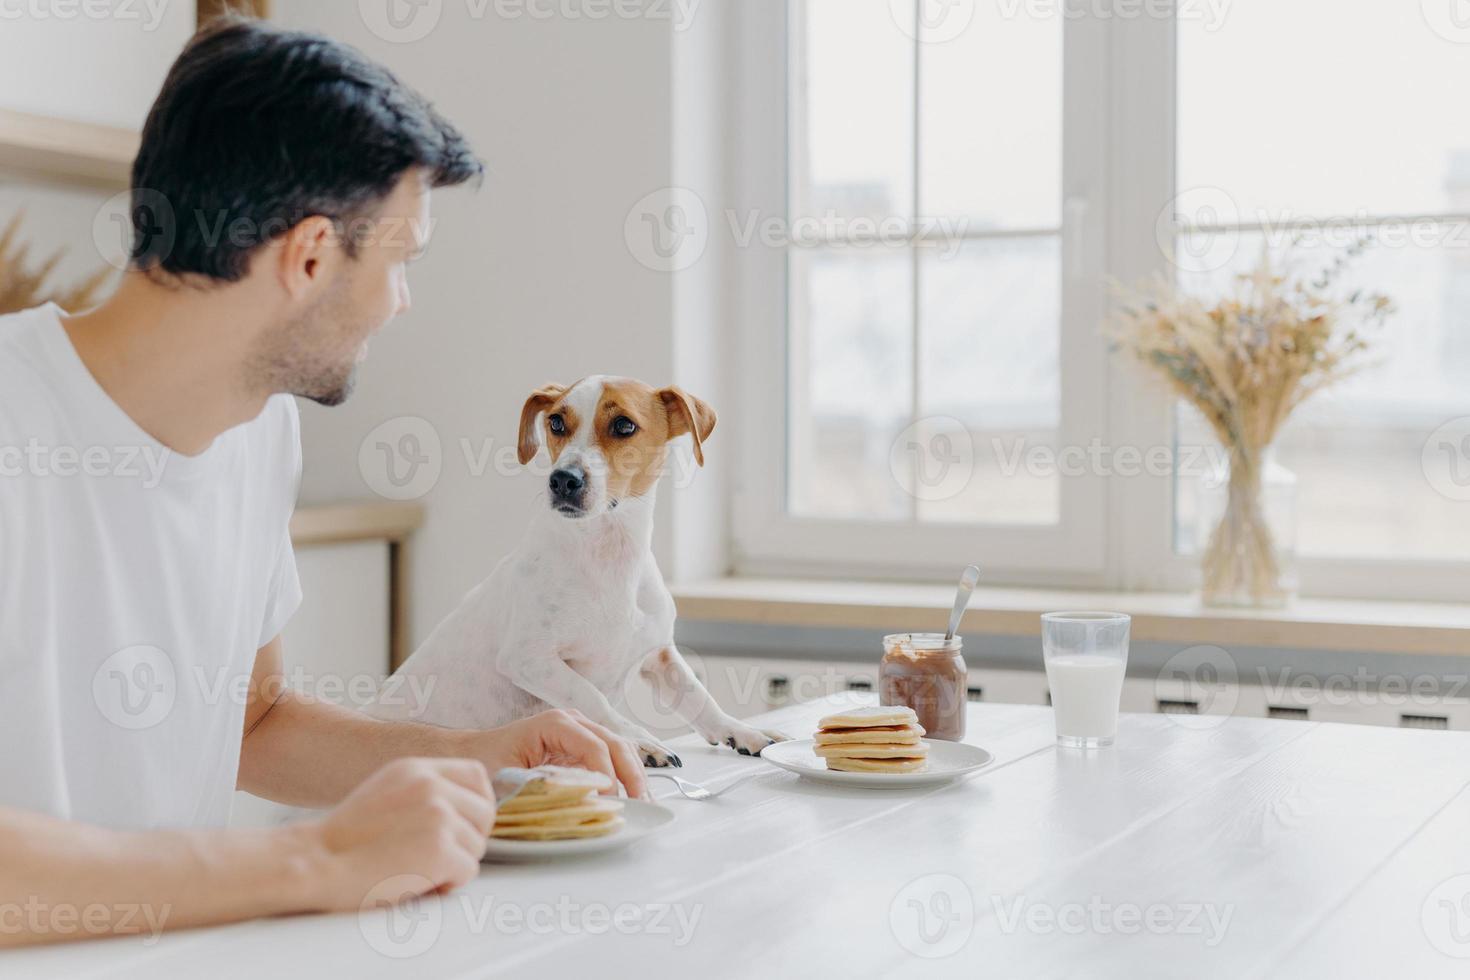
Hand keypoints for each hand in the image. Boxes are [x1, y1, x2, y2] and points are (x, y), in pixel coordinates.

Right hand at [301, 757, 494, 910]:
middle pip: (484, 812)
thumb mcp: (387, 793)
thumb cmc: (344, 841)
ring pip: (477, 845)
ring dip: (455, 864)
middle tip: (438, 856)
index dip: (476, 804)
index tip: (463, 826)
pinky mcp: (440, 848)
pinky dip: (448, 884)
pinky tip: (418, 883)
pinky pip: (469, 871)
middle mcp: (431, 785)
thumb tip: (466, 808)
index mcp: (416, 768)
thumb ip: (424, 791)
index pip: (476, 775)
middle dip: (469, 838)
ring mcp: (438, 815)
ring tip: (418, 870)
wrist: (314, 864)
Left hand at [470, 709, 649, 800]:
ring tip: (645, 804)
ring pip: (619, 748)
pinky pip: (611, 756)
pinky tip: (633, 795)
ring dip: (634, 774)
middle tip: (641, 804)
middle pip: (614, 743)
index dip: (606, 774)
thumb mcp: (508, 776)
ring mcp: (580, 732)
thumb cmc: (486, 763)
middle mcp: (572, 722)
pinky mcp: (582, 746)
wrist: (475, 753)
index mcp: (554, 724)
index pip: (593, 746)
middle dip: (631, 773)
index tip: (611, 801)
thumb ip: (541, 787)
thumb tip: (575, 804)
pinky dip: (624, 775)